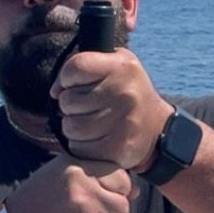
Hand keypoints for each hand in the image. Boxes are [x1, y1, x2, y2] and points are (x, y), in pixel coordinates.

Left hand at [51, 48, 170, 172]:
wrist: (158, 129)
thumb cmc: (127, 93)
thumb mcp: (116, 65)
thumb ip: (85, 66)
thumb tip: (56, 90)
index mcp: (122, 67)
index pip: (75, 67)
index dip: (66, 78)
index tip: (73, 85)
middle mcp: (124, 93)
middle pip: (68, 100)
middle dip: (70, 105)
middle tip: (87, 108)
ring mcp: (122, 122)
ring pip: (71, 126)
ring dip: (73, 127)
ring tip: (90, 123)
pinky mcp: (117, 147)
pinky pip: (79, 147)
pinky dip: (81, 145)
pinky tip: (95, 139)